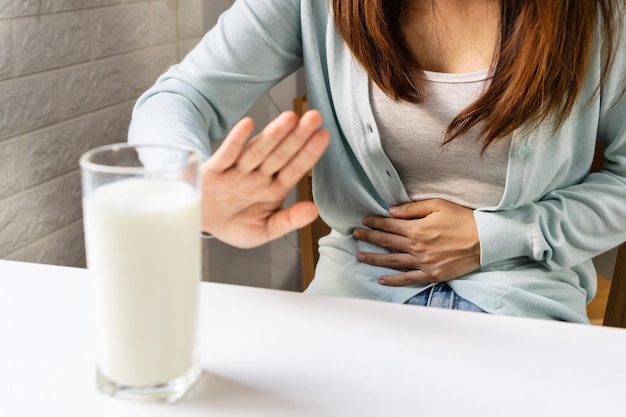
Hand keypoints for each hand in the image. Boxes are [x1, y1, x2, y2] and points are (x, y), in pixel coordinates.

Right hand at [200, 110, 329, 247]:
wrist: (200, 223)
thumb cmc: (234, 225)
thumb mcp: (264, 230)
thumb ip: (288, 221)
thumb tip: (314, 211)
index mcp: (273, 189)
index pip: (295, 169)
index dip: (309, 153)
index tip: (324, 135)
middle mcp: (258, 176)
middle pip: (280, 154)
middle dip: (297, 136)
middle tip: (314, 117)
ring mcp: (237, 171)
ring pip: (258, 151)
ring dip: (273, 135)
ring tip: (290, 118)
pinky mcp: (215, 170)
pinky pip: (227, 154)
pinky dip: (236, 140)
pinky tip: (248, 124)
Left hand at [352, 199, 479, 285]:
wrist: (485, 240)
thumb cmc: (463, 219)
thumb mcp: (438, 205)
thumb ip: (413, 209)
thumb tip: (391, 212)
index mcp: (417, 228)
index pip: (389, 225)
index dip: (374, 222)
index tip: (363, 221)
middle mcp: (417, 246)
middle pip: (387, 242)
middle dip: (369, 237)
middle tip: (355, 235)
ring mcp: (423, 262)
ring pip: (392, 261)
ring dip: (374, 259)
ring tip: (360, 257)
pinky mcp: (432, 274)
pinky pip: (408, 279)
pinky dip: (394, 280)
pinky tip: (381, 280)